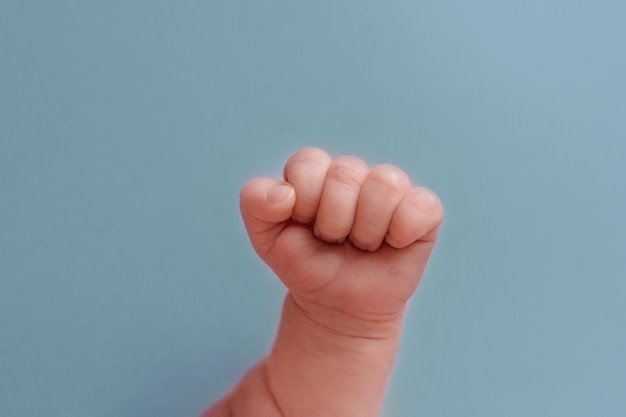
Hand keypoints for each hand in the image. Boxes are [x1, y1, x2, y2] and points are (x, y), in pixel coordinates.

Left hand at [240, 147, 442, 334]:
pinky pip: (421, 205)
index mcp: (316, 172)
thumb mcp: (266, 239)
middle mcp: (354, 174)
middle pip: (346, 173)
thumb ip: (255, 204)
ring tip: (361, 246)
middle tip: (333, 241)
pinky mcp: (423, 211)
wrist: (336, 305)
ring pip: (385, 184)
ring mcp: (390, 189)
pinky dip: (402, 232)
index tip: (303, 228)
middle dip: (332, 222)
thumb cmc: (304, 265)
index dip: (303, 202)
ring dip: (366, 229)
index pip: (308, 162)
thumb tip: (283, 193)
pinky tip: (391, 245)